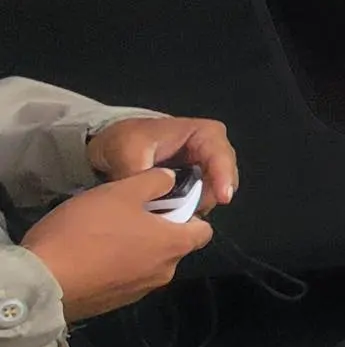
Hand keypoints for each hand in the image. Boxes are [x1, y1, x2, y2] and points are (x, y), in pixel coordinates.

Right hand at [21, 169, 213, 320]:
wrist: (42, 281)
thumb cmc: (87, 230)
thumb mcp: (121, 192)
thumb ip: (154, 182)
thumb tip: (172, 180)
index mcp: (174, 246)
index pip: (203, 231)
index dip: (191, 213)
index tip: (168, 201)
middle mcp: (164, 273)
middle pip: (174, 246)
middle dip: (159, 229)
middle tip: (130, 212)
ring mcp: (139, 292)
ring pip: (149, 263)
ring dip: (136, 247)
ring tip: (106, 231)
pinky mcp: (113, 304)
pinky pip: (125, 279)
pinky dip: (117, 266)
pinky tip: (92, 254)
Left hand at [87, 115, 236, 212]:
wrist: (119, 144)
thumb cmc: (128, 139)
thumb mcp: (128, 151)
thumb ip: (141, 174)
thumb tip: (151, 197)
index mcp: (205, 134)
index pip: (222, 156)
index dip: (224, 177)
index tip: (222, 198)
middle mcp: (213, 151)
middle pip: (222, 180)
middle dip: (205, 198)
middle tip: (181, 211)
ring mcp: (208, 170)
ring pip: (213, 196)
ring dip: (193, 207)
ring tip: (167, 210)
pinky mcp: (200, 186)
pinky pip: (201, 203)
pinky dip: (187, 210)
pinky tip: (168, 212)